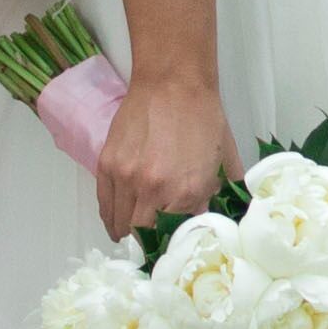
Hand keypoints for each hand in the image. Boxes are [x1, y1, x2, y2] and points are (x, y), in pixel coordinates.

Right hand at [94, 64, 229, 234]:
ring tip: (134, 234)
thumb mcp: (223, 161)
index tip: (172, 246)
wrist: (173, 82)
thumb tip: (221, 220)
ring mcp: (126, 178)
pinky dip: (111, 218)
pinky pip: (104, 205)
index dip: (172, 245)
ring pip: (120, 225)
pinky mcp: (107, 165)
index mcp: (188, 191)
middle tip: (153, 242)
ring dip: (127, 233)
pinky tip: (118, 221)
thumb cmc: (203, 118)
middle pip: (142, 237)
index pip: (174, 237)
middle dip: (148, 243)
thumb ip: (221, 195)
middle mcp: (154, 189)